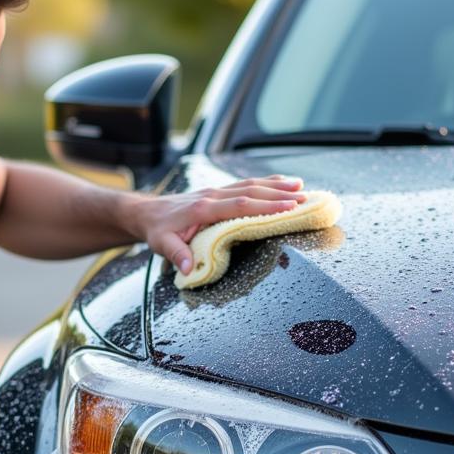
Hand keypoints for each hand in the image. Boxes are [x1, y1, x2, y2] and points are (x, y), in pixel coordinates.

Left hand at [135, 175, 305, 275]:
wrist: (147, 211)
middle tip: (305, 198)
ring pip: (250, 184)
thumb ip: (177, 255)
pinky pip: (245, 185)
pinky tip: (283, 183)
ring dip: (276, 185)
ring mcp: (216, 191)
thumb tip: (189, 270)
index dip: (265, 206)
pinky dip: (266, 183)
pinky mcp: (218, 191)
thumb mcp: (161, 244)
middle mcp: (212, 195)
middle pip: (251, 191)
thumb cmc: (156, 230)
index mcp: (203, 208)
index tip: (288, 207)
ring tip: (302, 187)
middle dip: (279, 194)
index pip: (239, 205)